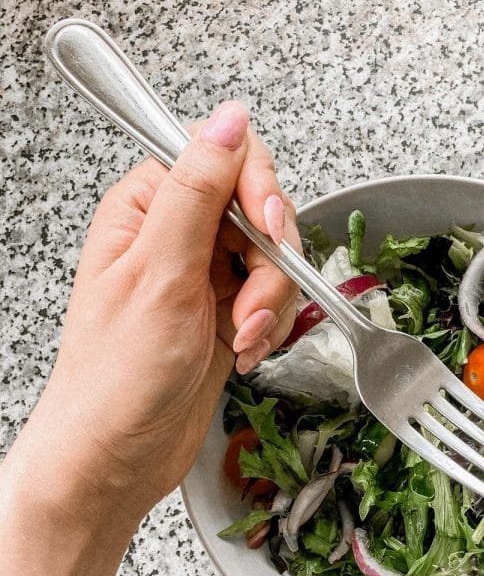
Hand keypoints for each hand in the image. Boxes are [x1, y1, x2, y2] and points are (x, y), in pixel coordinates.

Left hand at [27, 101, 299, 519]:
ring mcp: (202, 274)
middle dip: (270, 264)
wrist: (116, 457)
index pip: (223, 155)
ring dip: (272, 303)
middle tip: (248, 305)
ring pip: (276, 259)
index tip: (268, 230)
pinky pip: (275, 298)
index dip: (258, 188)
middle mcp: (176, 234)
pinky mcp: (224, 311)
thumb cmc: (116, 377)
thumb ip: (197, 189)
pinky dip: (271, 327)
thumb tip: (228, 119)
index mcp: (146, 207)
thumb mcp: (160, 273)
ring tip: (243, 339)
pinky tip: (245, 352)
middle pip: (261, 210)